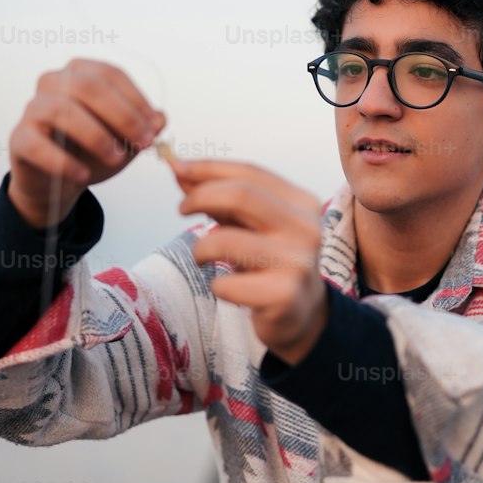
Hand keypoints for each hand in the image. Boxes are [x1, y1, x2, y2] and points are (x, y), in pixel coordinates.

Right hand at [8, 59, 165, 229]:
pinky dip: (63, 161)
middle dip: (122, 115)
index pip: (110, 75)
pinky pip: (37, 144)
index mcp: (80, 73)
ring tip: (117, 158)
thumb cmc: (91, 152)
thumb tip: (160, 119)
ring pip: (62, 110)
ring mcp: (33, 108)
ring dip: (96, 136)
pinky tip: (83, 175)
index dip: (136, 100)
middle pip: (88, 86)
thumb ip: (144, 128)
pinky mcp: (19, 138)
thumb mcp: (124, 140)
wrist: (58, 182)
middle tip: (144, 142)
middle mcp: (53, 82)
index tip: (154, 128)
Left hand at [172, 157, 328, 362]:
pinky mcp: (283, 297)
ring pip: (225, 241)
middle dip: (200, 197)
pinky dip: (217, 285)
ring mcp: (297, 264)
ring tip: (203, 257)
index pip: (251, 173)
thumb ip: (220, 198)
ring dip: (201, 248)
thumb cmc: (269, 262)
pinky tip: (230, 289)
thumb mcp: (250, 225)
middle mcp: (305, 229)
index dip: (209, 167)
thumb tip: (179, 169)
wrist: (302, 315)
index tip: (177, 168)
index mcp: (302, 203)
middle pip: (241, 195)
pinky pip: (226, 284)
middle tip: (181, 209)